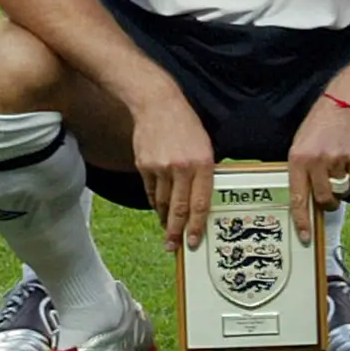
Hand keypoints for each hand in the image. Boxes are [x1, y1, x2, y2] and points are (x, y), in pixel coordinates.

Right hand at [131, 88, 217, 252]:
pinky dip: (154, 202)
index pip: (200, 204)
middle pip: (178, 209)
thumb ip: (205, 172)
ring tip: (166, 231)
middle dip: (176, 232)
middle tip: (174, 247)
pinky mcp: (144, 165)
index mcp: (202, 164)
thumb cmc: (185, 123)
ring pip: (162, 202)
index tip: (194, 241)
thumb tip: (203, 198)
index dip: (197, 226)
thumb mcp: (205, 146)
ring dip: (164, 219)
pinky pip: (150, 191)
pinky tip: (157, 208)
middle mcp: (181, 168)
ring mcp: (160, 168)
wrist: (156, 103)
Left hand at [283, 88, 349, 249]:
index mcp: (297, 158)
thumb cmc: (320, 123)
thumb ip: (300, 169)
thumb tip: (303, 199)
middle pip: (323, 199)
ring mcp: (337, 159)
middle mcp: (316, 161)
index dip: (302, 219)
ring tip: (338, 163)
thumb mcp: (300, 143)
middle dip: (328, 203)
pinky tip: (349, 156)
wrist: (346, 101)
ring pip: (341, 189)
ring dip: (342, 183)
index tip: (304, 236)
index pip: (297, 196)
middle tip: (329, 197)